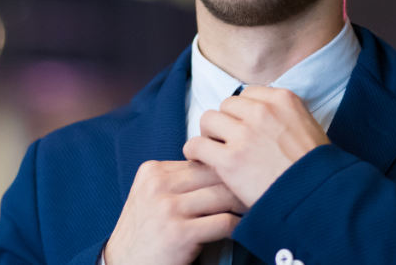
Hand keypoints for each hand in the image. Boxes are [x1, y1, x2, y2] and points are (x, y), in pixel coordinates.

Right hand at [105, 160, 246, 264]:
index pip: (199, 161)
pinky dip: (237, 225)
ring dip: (241, 203)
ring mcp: (168, 208)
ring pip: (222, 195)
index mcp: (152, 171)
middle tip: (254, 190)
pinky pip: (224, 222)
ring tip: (252, 207)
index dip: (222, 170)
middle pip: (213, 174)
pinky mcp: (180, 233)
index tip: (239, 176)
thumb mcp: (149, 197)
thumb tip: (216, 170)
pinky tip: (240, 228)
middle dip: (236, 183)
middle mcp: (158, 185)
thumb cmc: (142, 234)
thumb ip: (175, 182)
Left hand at [182, 86, 329, 207]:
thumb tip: (263, 115)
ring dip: (209, 134)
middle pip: (226, 105)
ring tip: (213, 150)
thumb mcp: (309, 127)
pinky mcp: (230, 159)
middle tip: (228, 141)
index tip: (243, 126)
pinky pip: (197, 145)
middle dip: (226, 122)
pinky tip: (200, 160)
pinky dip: (195, 152)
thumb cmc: (316, 169)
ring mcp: (244, 134)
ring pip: (208, 120)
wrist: (318, 197)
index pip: (248, 94)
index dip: (243, 112)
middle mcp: (262, 111)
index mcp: (282, 100)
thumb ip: (283, 115)